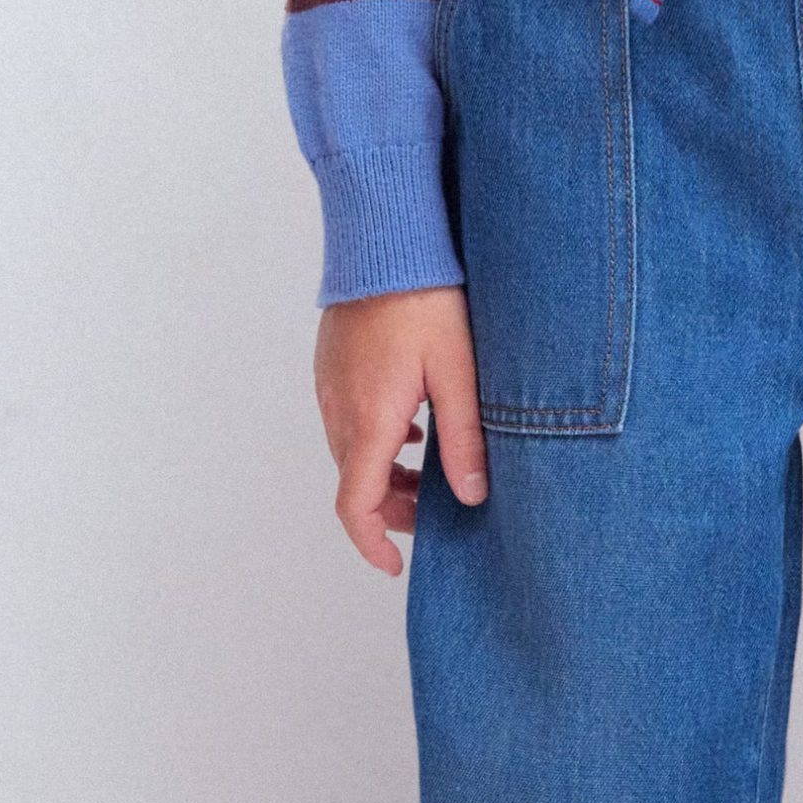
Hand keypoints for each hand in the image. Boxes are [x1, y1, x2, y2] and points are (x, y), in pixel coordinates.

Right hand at [314, 286, 486, 575]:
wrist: (385, 238)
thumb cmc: (424, 297)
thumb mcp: (458, 372)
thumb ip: (465, 439)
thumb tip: (472, 496)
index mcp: (369, 420)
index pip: (355, 505)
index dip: (372, 544)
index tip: (395, 564)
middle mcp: (339, 408)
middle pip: (354, 483)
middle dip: (390, 509)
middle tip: (433, 513)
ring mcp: (330, 385)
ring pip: (350, 453)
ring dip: (383, 474)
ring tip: (427, 470)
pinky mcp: (332, 365)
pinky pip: (347, 420)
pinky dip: (376, 440)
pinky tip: (411, 426)